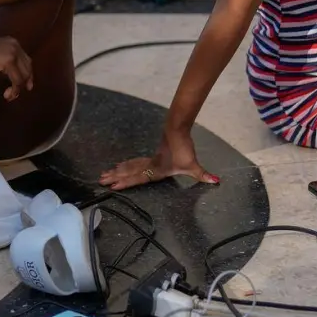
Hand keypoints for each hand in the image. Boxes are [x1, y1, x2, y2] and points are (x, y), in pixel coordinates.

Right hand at [0, 36, 32, 100]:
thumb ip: (6, 63)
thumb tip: (13, 77)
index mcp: (13, 42)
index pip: (26, 60)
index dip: (27, 74)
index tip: (26, 85)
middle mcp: (16, 46)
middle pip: (27, 67)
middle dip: (25, 82)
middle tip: (19, 93)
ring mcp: (13, 53)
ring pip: (23, 76)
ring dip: (17, 89)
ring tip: (9, 96)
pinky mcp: (9, 62)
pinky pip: (16, 80)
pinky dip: (14, 90)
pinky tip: (7, 94)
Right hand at [99, 127, 217, 190]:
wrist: (177, 129)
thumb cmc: (184, 149)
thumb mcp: (193, 165)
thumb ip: (203, 174)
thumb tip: (216, 181)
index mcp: (156, 170)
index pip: (138, 178)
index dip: (126, 183)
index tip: (113, 186)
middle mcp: (150, 165)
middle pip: (129, 172)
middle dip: (115, 177)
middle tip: (100, 180)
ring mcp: (149, 159)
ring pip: (130, 166)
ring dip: (118, 170)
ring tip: (105, 174)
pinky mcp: (152, 155)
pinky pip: (135, 161)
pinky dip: (126, 165)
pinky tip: (121, 166)